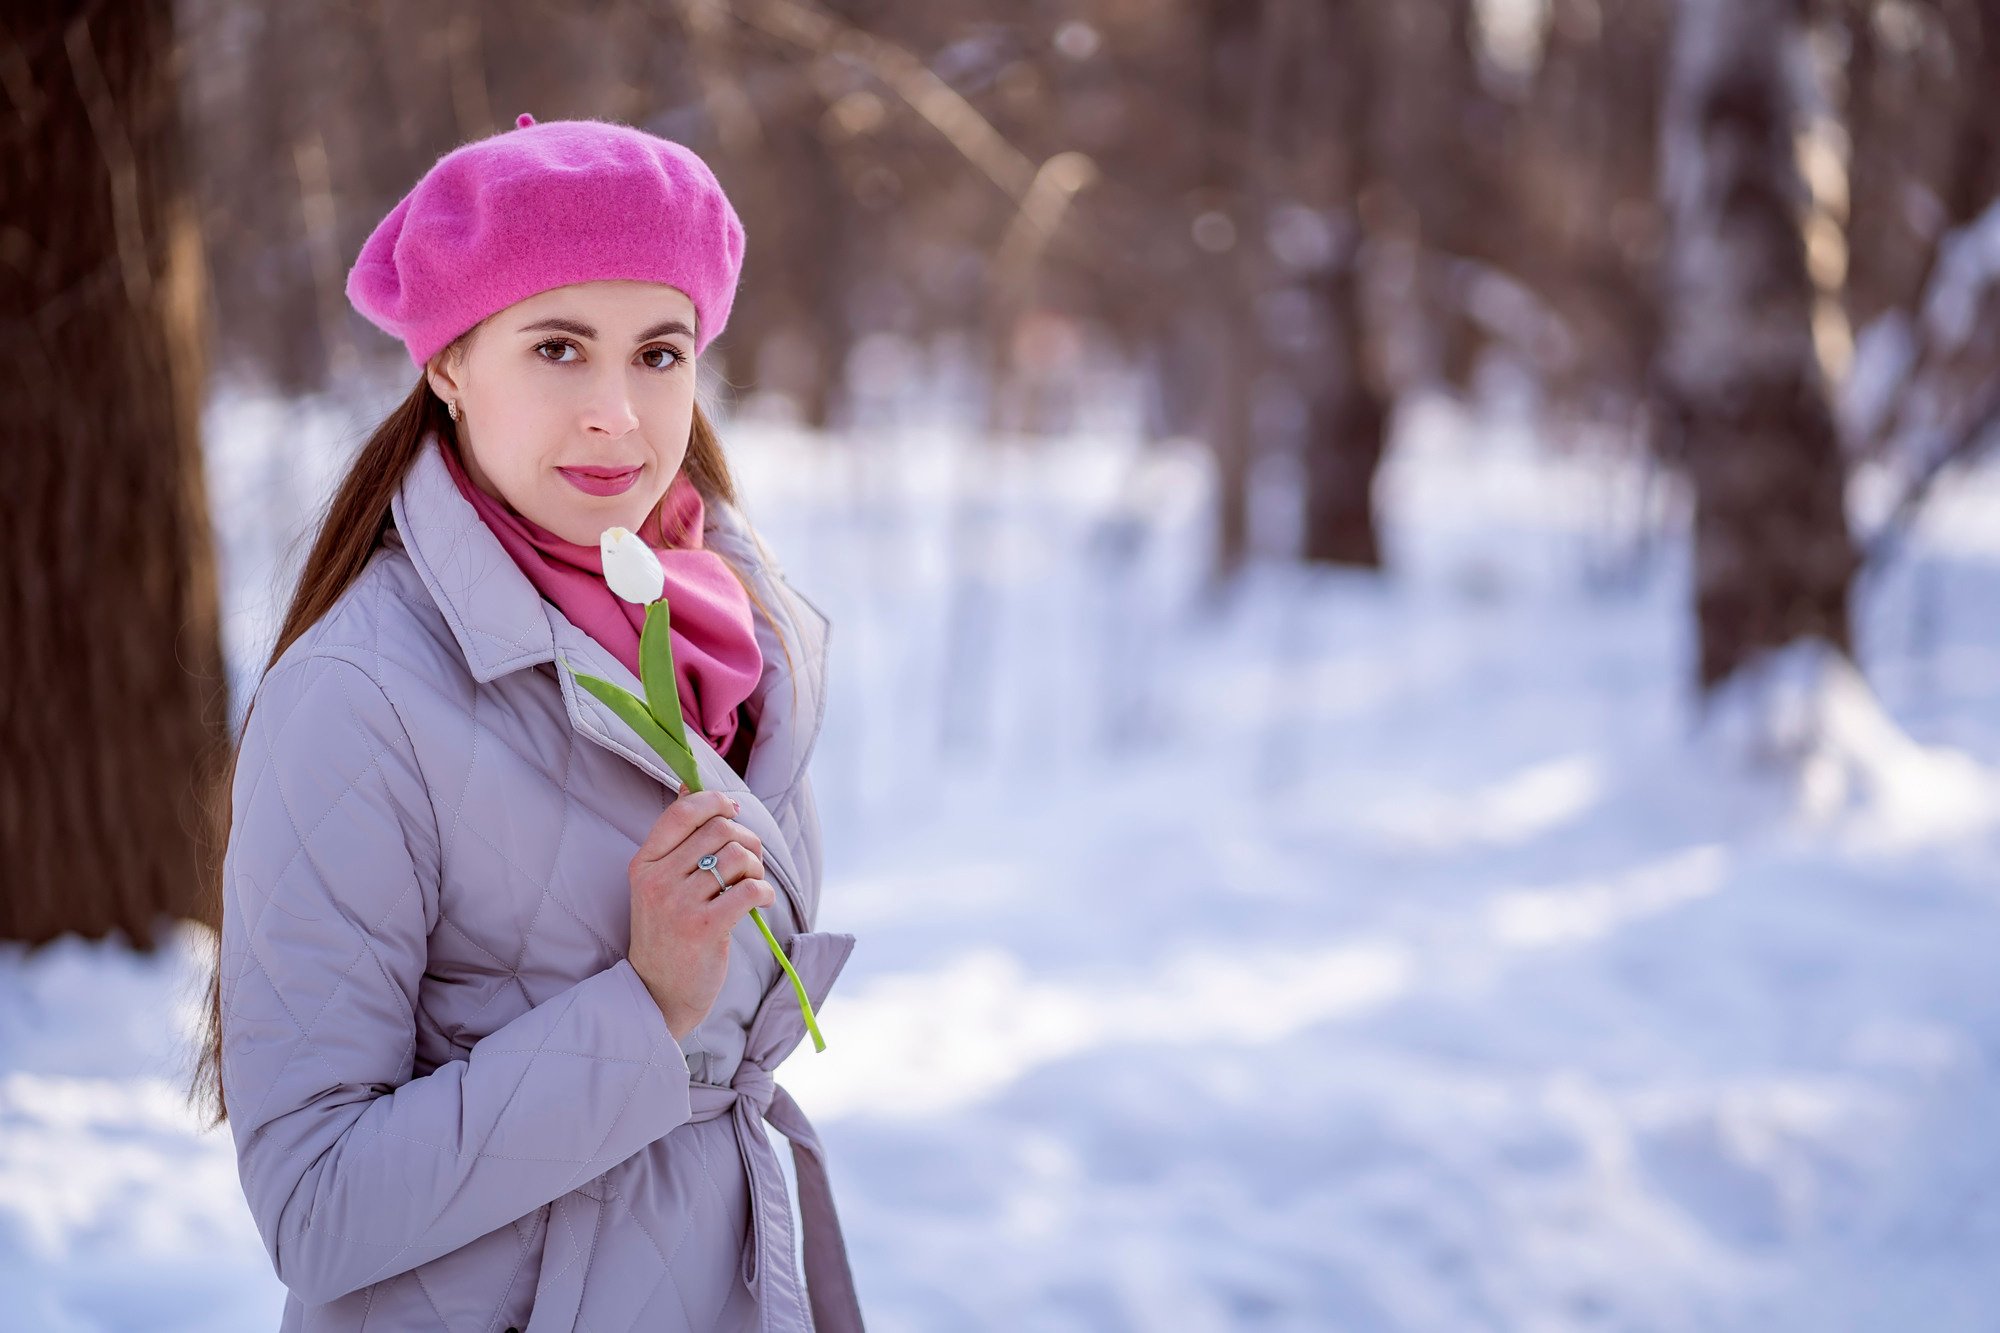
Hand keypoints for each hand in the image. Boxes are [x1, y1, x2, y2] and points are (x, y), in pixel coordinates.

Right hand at [626, 790, 775, 1043]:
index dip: (715, 802)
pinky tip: (760, 902)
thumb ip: (676, 838)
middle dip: (747, 839)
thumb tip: (689, 785)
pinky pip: (749, 889)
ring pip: (737, 857)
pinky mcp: (704, 927)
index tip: (733, 812)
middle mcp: (657, 880)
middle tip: (750, 861)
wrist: (659, 991)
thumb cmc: (667, 932)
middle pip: (719, 830)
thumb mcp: (659, 882)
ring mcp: (678, 904)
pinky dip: (764, 892)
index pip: (682, 812)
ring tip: (751, 885)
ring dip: (756, 867)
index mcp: (644, 862)